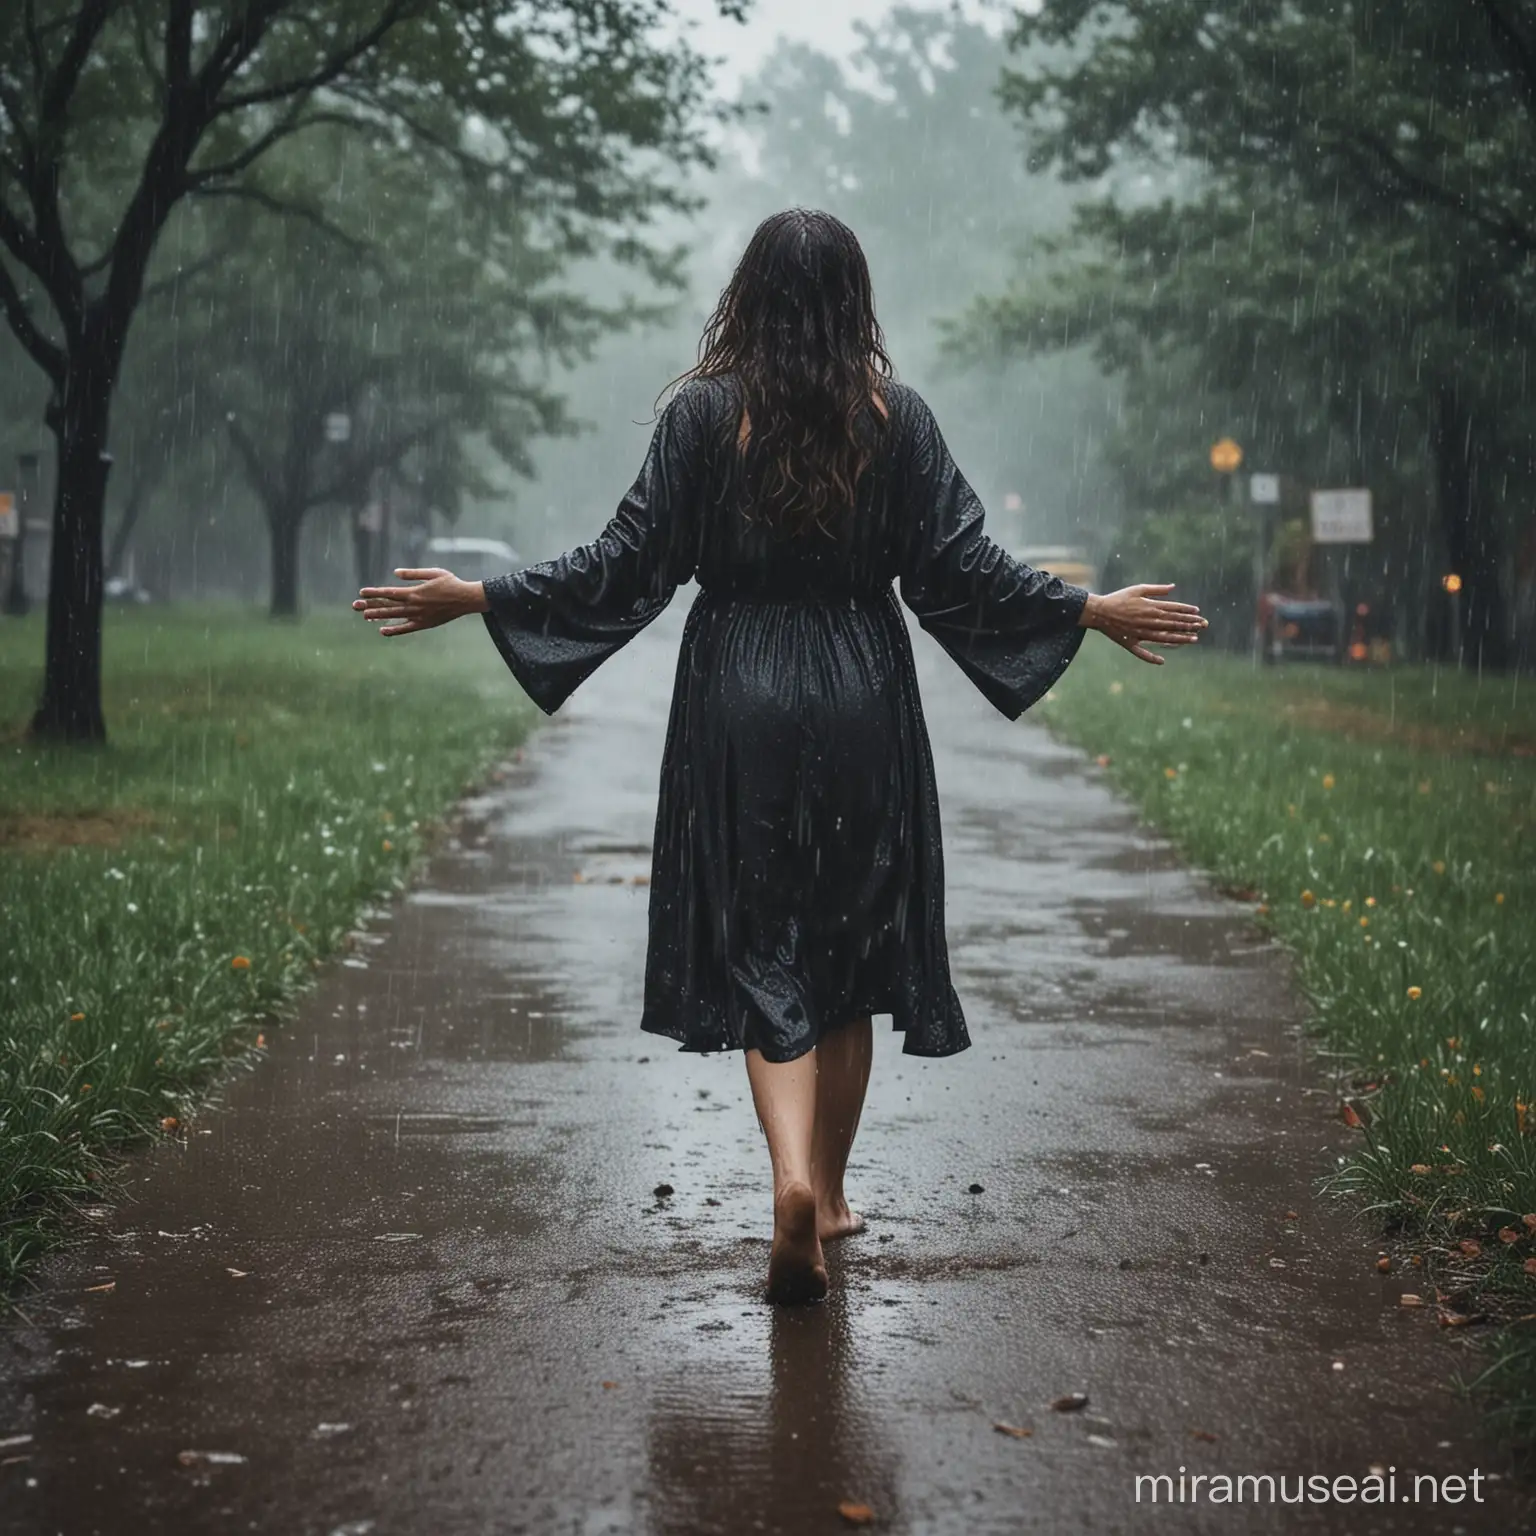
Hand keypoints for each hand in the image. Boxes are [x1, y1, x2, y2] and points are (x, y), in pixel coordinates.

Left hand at [352, 568, 487, 636]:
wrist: (466, 599)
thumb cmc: (451, 583)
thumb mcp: (433, 573)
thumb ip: (413, 574)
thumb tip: (396, 573)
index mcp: (414, 592)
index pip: (389, 592)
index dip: (374, 593)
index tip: (362, 592)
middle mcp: (413, 605)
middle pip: (387, 605)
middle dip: (370, 605)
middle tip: (355, 606)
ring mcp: (418, 616)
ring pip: (394, 616)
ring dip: (378, 616)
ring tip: (364, 616)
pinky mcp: (424, 624)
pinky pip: (405, 628)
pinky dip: (394, 630)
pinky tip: (382, 630)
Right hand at [1079, 583, 1206, 664]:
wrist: (1099, 611)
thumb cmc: (1118, 598)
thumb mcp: (1138, 589)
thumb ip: (1156, 589)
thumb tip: (1173, 587)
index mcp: (1150, 607)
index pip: (1173, 610)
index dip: (1187, 611)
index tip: (1198, 612)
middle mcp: (1148, 621)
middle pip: (1173, 623)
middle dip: (1189, 624)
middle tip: (1203, 625)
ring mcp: (1140, 633)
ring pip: (1164, 638)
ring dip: (1180, 639)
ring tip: (1194, 639)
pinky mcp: (1130, 643)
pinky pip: (1142, 653)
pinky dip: (1151, 658)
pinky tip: (1162, 661)